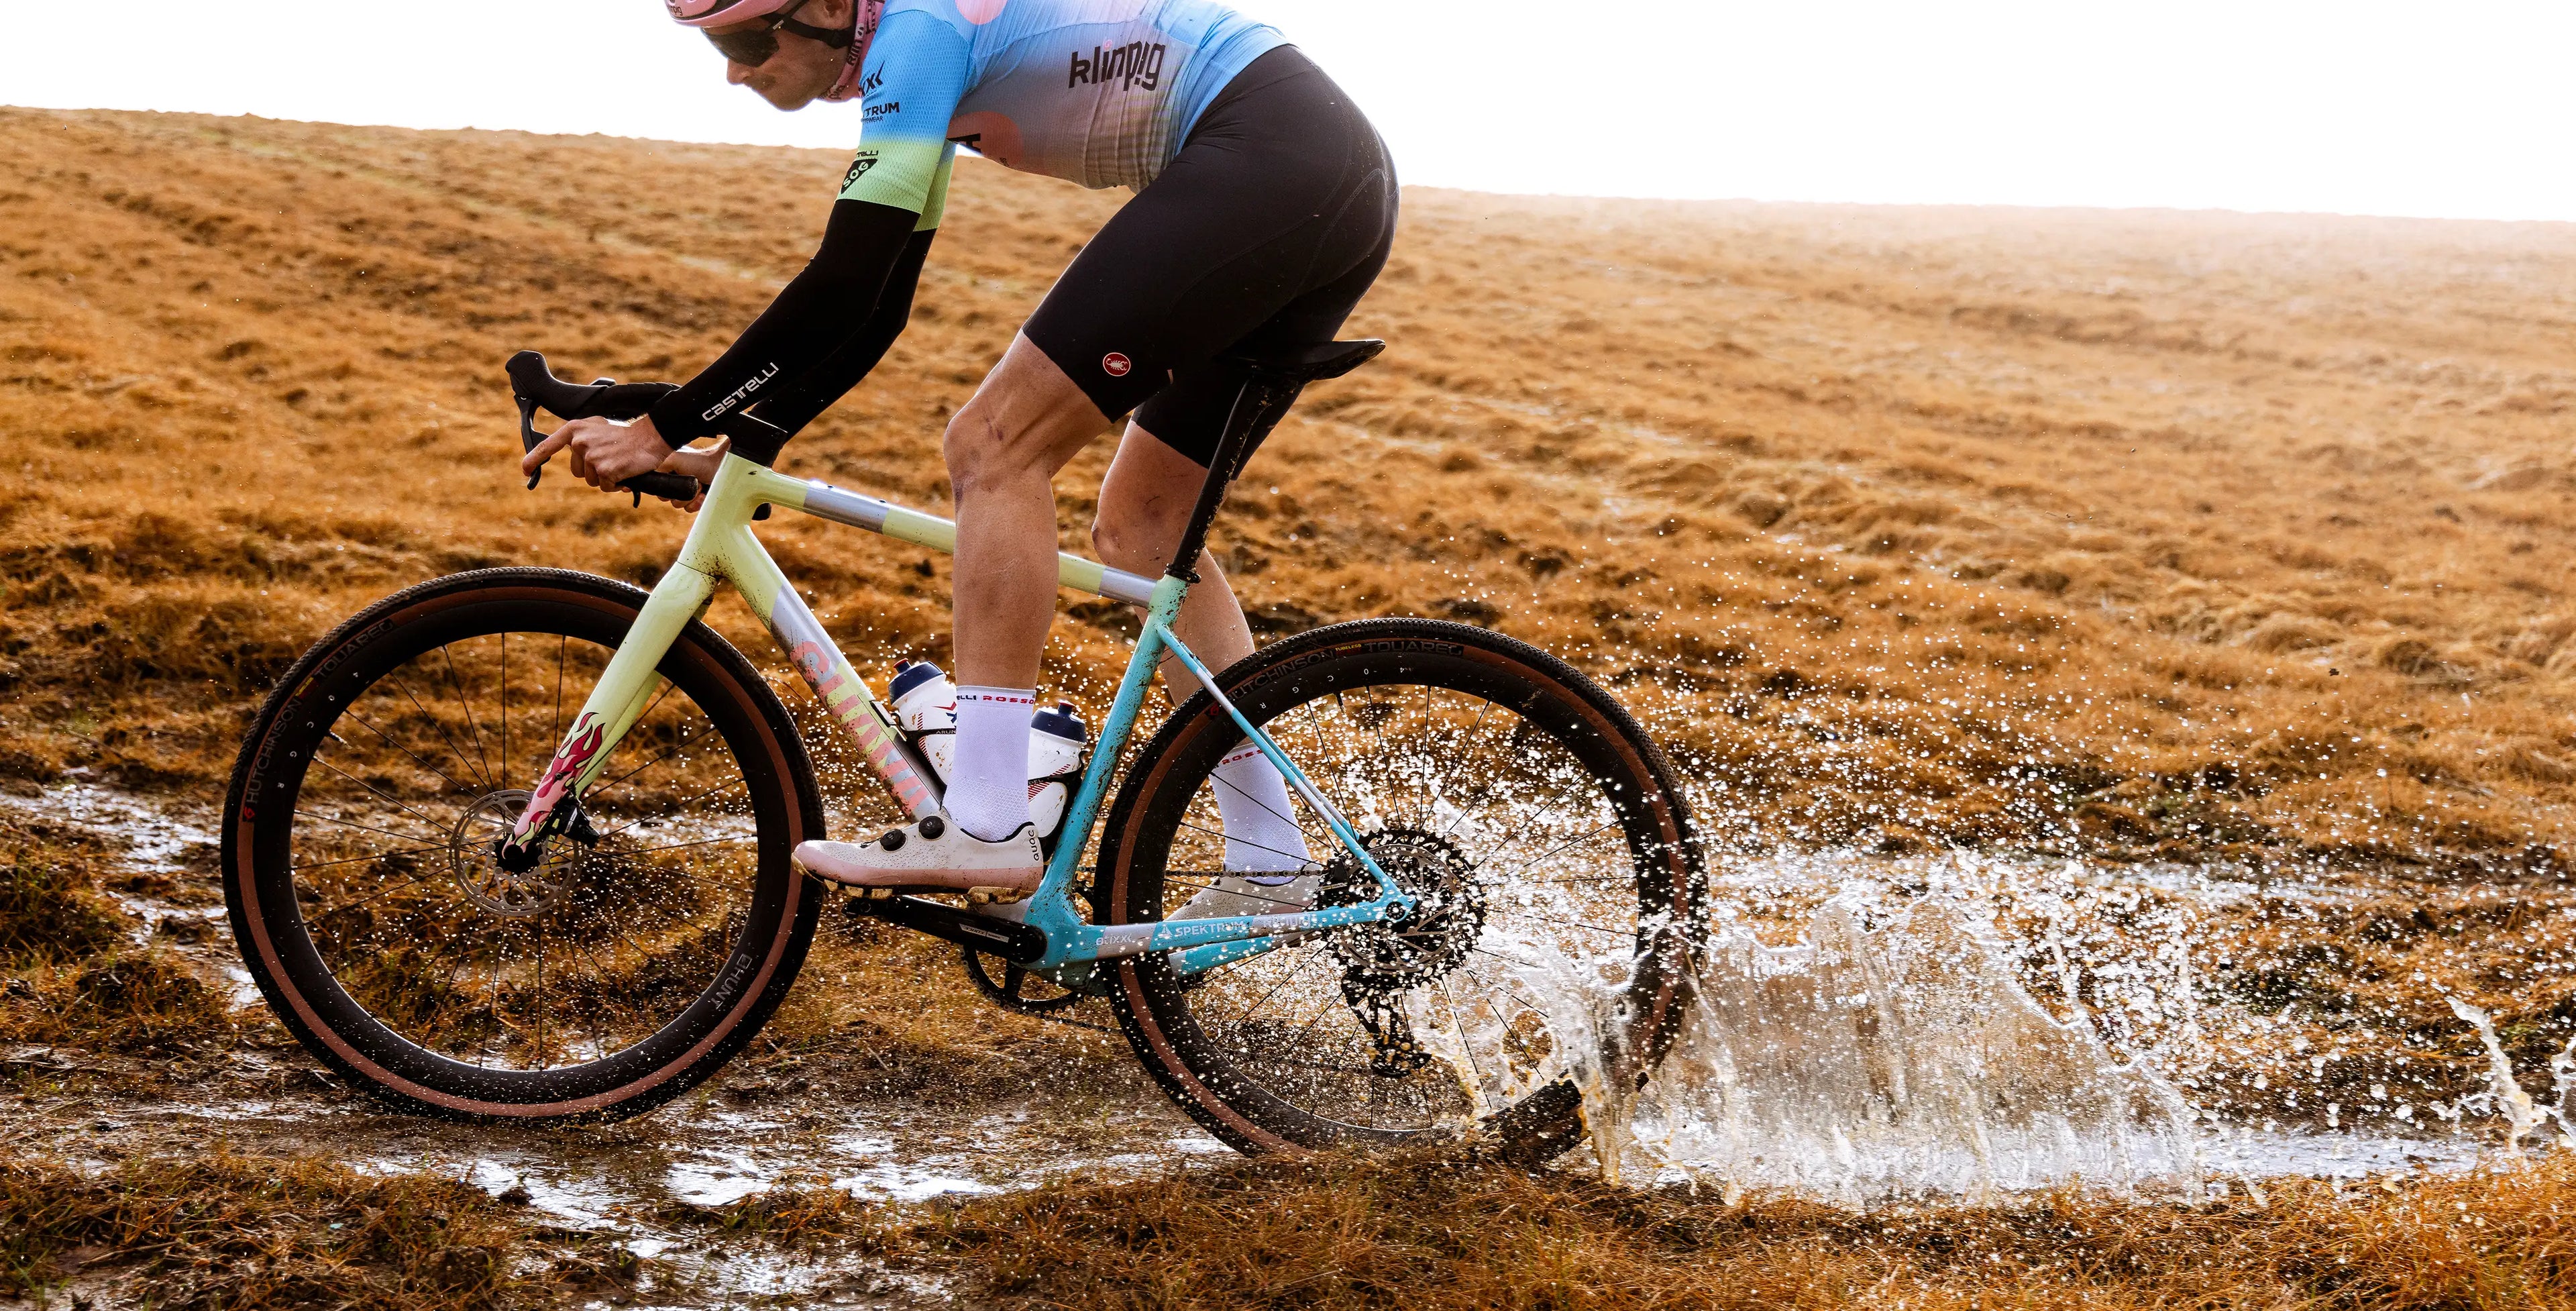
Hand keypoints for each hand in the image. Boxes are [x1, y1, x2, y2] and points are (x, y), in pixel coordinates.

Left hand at [521, 413, 676, 493]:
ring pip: (591, 481)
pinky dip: (616, 484)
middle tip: (609, 460)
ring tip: (619, 463)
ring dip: (605, 478)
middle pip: (577, 472)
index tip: (525, 470)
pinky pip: (606, 487)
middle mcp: (580, 442)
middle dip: (592, 472)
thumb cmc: (626, 436)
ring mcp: (591, 457)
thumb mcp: (598, 430)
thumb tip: (575, 456)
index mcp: (575, 429)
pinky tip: (625, 472)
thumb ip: (582, 440)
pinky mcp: (605, 470)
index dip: (534, 459)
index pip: (548, 446)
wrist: (650, 438)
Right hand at [656, 436, 729, 512]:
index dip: (662, 488)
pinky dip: (696, 503)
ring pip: (677, 505)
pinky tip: (703, 494)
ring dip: (689, 497)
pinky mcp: (697, 499)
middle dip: (677, 492)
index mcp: (667, 471)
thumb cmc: (699, 460)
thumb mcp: (672, 459)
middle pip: (665, 497)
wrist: (721, 467)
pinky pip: (689, 509)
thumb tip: (645, 481)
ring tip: (698, 485)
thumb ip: (657, 468)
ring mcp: (686, 491)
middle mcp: (675, 481)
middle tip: (688, 481)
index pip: (655, 486)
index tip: (672, 483)